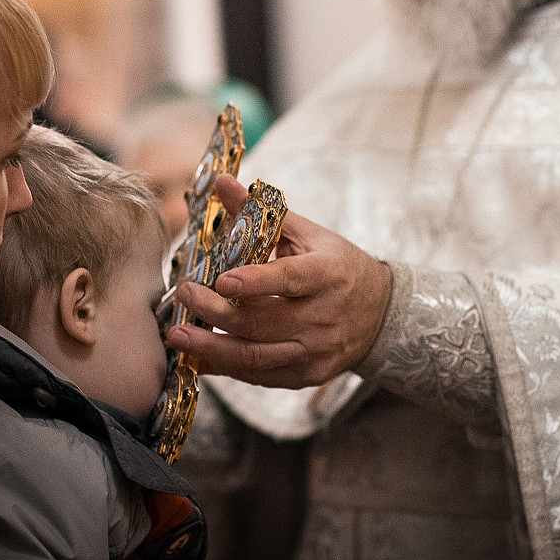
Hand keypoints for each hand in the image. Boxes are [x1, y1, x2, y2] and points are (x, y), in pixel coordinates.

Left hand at [167, 174, 392, 388]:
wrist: (381, 313)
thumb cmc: (337, 266)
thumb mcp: (308, 234)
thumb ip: (261, 213)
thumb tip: (221, 183)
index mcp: (328, 274)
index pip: (290, 279)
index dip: (256, 282)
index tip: (222, 281)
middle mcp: (324, 317)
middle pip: (262, 321)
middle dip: (215, 311)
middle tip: (184, 296)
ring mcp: (317, 351)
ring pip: (257, 356)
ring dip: (212, 348)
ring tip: (178, 336)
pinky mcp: (308, 374)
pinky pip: (261, 376)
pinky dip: (227, 367)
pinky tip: (200, 357)